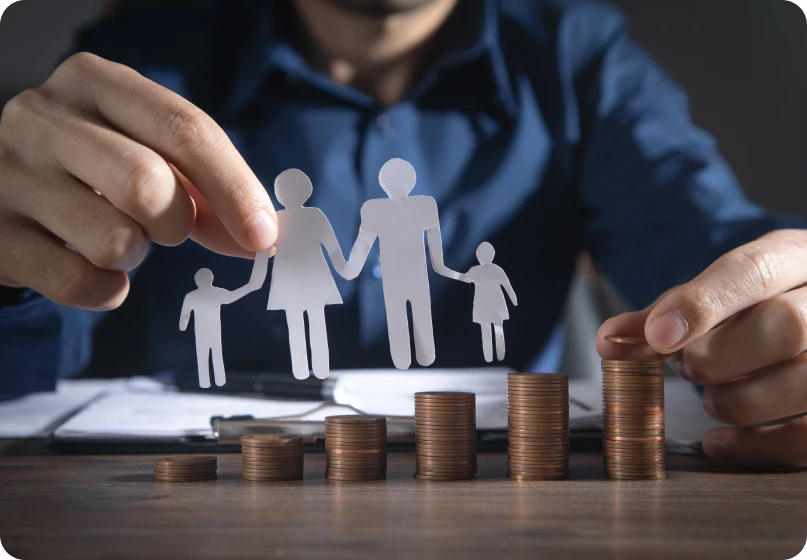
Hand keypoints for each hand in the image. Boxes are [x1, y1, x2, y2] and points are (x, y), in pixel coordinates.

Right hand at [0, 52, 276, 309]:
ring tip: (121, 239)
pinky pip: (79, 283)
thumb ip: (204, 189)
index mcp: (96, 83)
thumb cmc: (93, 167)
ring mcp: (10, 174)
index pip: (185, 129)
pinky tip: (100, 273)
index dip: (235, 188)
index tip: (264, 235)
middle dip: (178, 223)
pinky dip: (108, 290)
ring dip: (138, 255)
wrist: (2, 187)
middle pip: (148, 183)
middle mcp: (44, 117)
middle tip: (170, 230)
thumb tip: (260, 236)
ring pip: (114, 239)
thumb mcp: (146, 153)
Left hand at [597, 229, 806, 466]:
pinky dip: (758, 445)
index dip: (702, 304)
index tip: (658, 336)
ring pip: (804, 380)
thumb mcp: (715, 295)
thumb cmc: (757, 305)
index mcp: (796, 256)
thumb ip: (662, 314)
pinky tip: (719, 441)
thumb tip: (609, 339)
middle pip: (786, 325)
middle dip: (719, 356)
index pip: (753, 269)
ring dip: (739, 401)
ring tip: (711, 398)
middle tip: (686, 369)